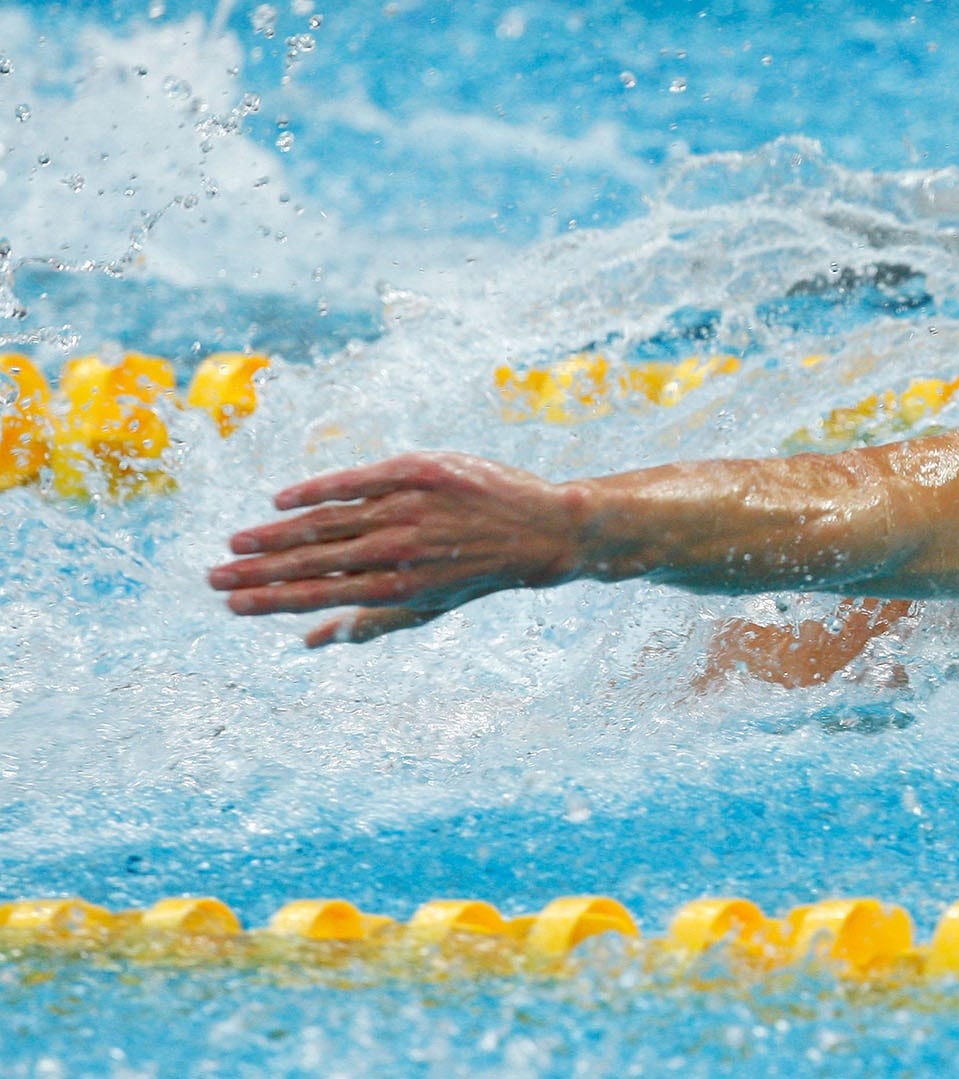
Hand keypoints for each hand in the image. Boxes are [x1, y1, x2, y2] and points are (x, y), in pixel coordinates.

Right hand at [209, 451, 585, 646]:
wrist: (542, 530)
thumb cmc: (476, 573)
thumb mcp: (427, 608)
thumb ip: (366, 625)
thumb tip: (308, 645)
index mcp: (399, 588)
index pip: (319, 596)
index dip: (270, 601)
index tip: (229, 604)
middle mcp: (400, 549)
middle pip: (312, 561)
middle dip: (257, 571)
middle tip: (211, 576)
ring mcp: (409, 507)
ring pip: (327, 521)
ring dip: (275, 534)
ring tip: (236, 542)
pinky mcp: (420, 471)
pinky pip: (356, 480)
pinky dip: (315, 490)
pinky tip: (279, 501)